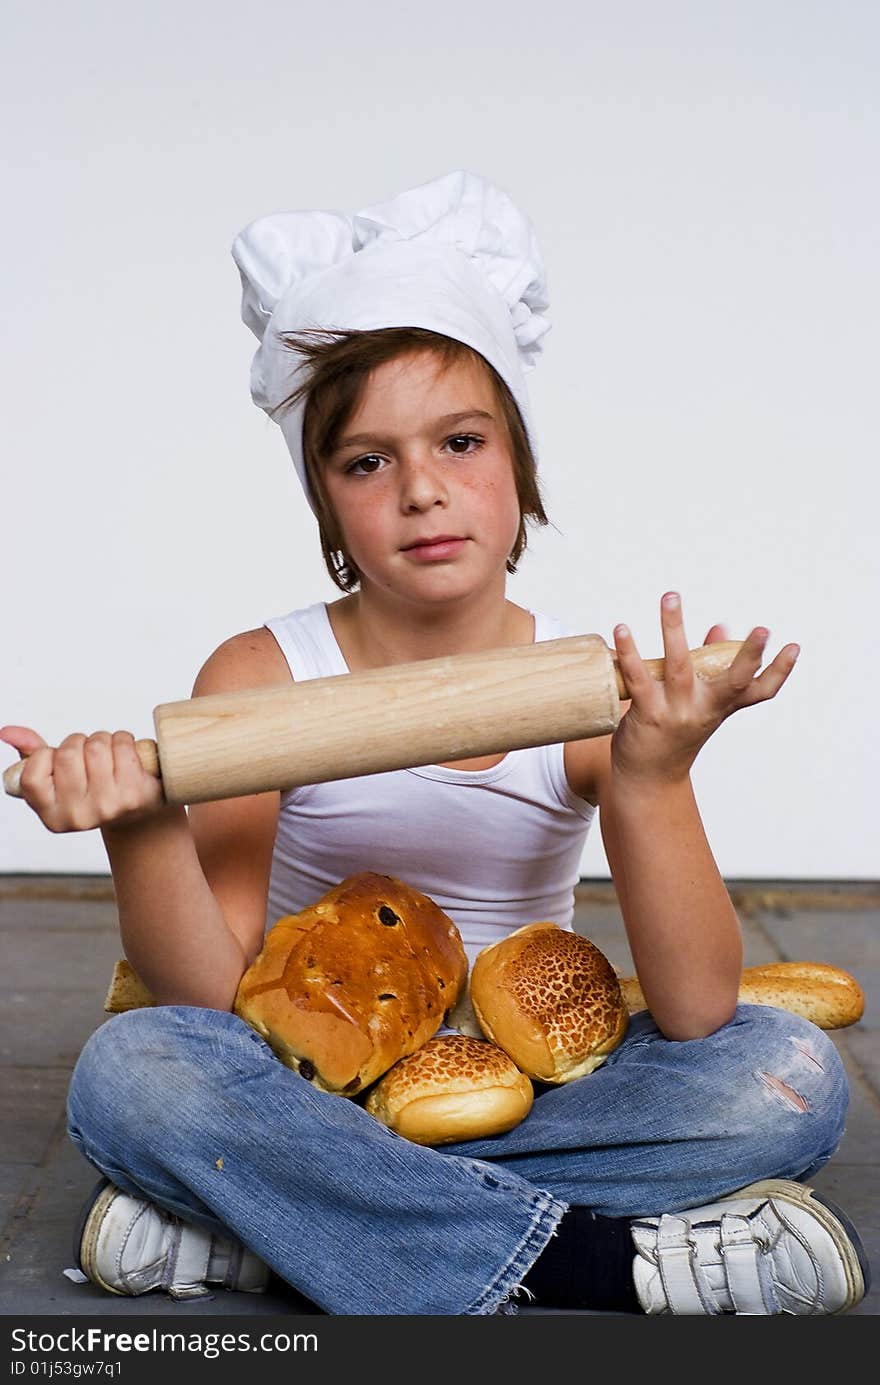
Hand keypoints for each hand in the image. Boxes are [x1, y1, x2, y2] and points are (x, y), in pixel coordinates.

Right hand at [0, 726, 165, 832]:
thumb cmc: (90, 786)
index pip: (33, 772)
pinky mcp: (134, 796)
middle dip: (78, 742)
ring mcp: (107, 808)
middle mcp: (77, 817)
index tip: (58, 760)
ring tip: (108, 754)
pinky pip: (122, 746)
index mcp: (50, 814)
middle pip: (68, 753)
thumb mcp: (55, 773)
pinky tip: (126, 756)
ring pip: (96, 746)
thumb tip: (6, 731)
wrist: (136, 809)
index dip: (47, 755)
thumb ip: (29, 752)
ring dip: (103, 739)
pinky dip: (124, 740)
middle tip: (88, 754)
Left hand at [609, 593, 799, 785]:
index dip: (780, 671)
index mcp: (721, 707)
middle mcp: (705, 709)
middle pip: (733, 681)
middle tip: (764, 629)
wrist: (648, 778)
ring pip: (678, 665)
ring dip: (674, 628)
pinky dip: (629, 652)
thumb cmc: (673, 733)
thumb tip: (722, 627)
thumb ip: (709, 664)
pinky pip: (639, 678)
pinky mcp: (648, 713)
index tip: (794, 647)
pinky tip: (622, 629)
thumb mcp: (698, 702)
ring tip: (671, 597)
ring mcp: (677, 711)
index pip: (760, 691)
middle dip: (750, 655)